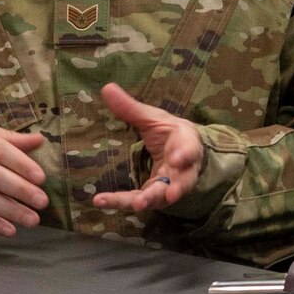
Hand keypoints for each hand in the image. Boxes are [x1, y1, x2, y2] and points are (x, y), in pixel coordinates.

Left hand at [90, 83, 203, 212]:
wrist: (180, 150)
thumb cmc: (168, 132)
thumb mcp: (153, 118)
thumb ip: (131, 108)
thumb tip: (106, 88)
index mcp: (186, 144)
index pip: (189, 150)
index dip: (185, 155)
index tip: (177, 158)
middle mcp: (183, 170)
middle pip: (179, 183)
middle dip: (171, 189)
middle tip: (164, 194)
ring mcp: (170, 186)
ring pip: (160, 197)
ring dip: (146, 201)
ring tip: (135, 205)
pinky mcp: (156, 196)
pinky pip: (141, 201)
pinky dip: (123, 203)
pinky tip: (104, 202)